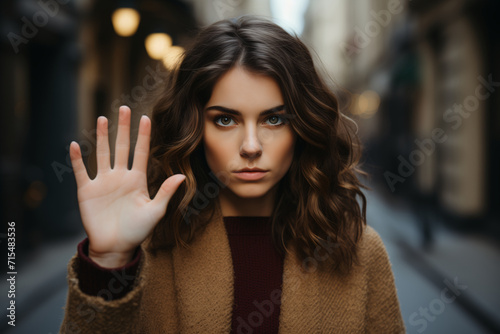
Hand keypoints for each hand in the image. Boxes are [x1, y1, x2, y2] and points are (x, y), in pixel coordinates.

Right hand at [69, 106, 184, 267]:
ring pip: (102, 154)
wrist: (116, 247)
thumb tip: (181, 176)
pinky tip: (75, 145)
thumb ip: (165, 193)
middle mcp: (120, 176)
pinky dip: (78, 159)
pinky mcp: (87, 191)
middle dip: (123, 128)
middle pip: (122, 147)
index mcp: (137, 179)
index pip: (140, 152)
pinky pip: (81, 171)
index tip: (146, 118)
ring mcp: (103, 182)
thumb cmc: (138, 231)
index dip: (143, 136)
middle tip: (124, 108)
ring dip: (101, 136)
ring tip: (102, 118)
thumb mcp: (155, 212)